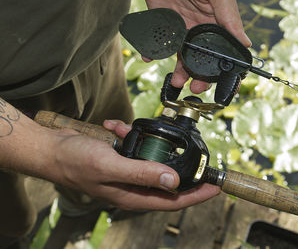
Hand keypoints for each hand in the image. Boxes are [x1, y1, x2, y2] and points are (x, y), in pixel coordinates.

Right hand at [41, 120, 219, 210]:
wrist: (52, 150)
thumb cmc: (76, 162)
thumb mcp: (112, 166)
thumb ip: (143, 173)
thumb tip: (174, 180)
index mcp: (133, 195)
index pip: (173, 200)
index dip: (196, 195)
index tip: (215, 186)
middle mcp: (133, 187)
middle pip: (167, 181)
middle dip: (178, 165)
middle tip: (192, 151)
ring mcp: (127, 173)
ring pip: (151, 160)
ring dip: (147, 144)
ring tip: (130, 131)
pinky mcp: (120, 159)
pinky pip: (133, 148)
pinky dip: (129, 135)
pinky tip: (116, 127)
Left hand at [141, 0, 250, 92]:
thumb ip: (230, 17)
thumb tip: (246, 43)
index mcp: (216, 21)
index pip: (220, 50)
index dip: (220, 66)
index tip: (218, 81)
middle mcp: (197, 26)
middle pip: (199, 57)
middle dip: (198, 74)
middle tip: (195, 87)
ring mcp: (178, 25)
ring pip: (179, 54)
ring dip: (178, 69)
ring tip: (176, 80)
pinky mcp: (160, 21)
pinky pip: (157, 41)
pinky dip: (152, 50)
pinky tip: (150, 56)